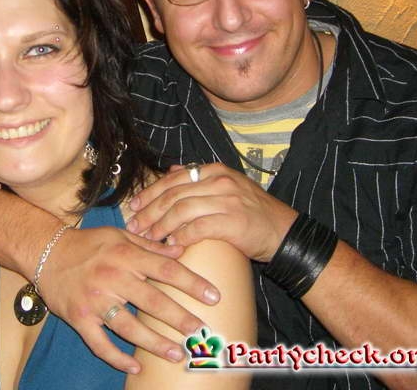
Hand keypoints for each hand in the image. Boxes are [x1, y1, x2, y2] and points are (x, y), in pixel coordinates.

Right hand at [38, 226, 220, 373]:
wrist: (46, 252)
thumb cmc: (88, 244)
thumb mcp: (119, 236)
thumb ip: (150, 246)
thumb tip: (181, 249)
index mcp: (125, 254)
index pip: (166, 269)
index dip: (192, 283)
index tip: (213, 296)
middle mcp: (112, 277)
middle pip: (152, 301)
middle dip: (179, 318)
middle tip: (201, 331)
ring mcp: (95, 300)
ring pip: (129, 326)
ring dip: (155, 342)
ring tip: (177, 353)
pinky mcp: (79, 318)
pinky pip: (100, 343)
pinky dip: (117, 357)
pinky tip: (136, 365)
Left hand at [127, 163, 297, 261]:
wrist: (284, 232)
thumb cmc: (251, 213)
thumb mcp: (226, 187)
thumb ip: (199, 178)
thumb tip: (171, 170)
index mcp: (215, 170)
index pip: (172, 179)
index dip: (149, 193)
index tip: (133, 206)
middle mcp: (219, 181)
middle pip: (173, 194)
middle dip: (149, 211)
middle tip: (134, 226)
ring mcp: (227, 200)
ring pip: (181, 210)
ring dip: (161, 226)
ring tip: (149, 238)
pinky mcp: (233, 221)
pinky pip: (198, 228)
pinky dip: (182, 237)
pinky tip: (172, 246)